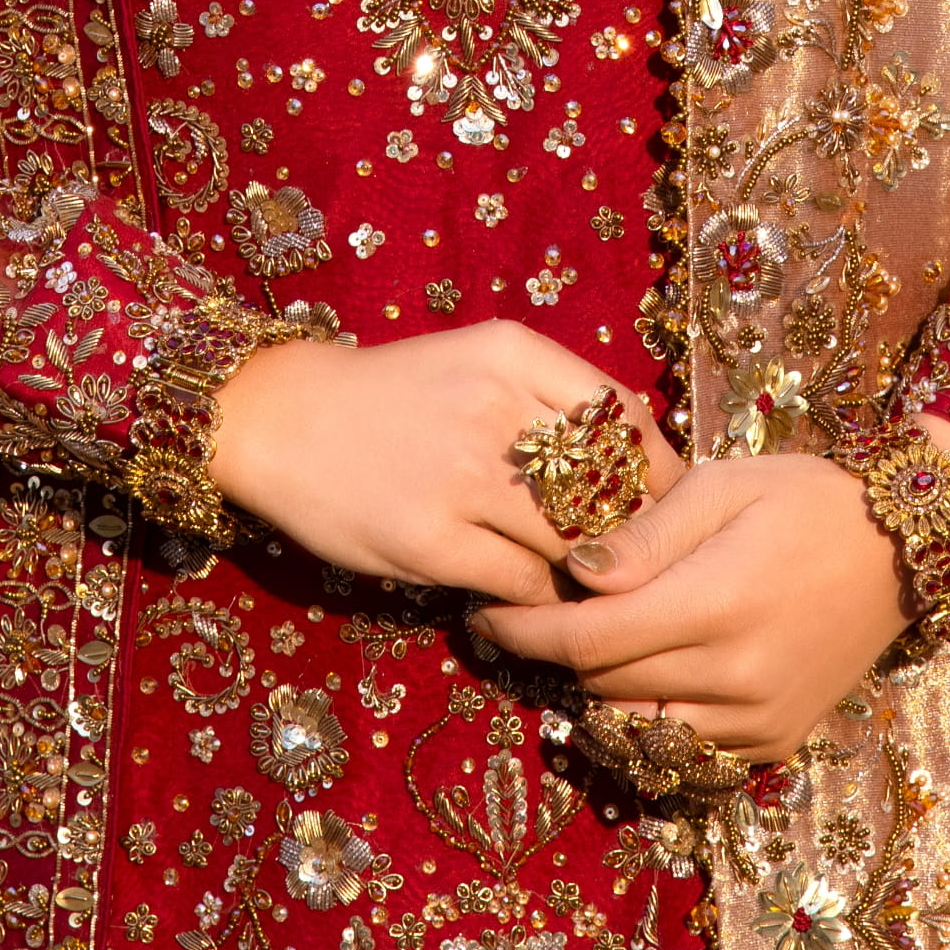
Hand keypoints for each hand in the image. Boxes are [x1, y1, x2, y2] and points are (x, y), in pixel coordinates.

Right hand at [209, 326, 678, 602]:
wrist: (286, 419)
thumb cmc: (394, 393)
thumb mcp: (479, 362)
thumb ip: (551, 393)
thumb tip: (638, 452)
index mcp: (514, 353)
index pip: (624, 415)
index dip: (657, 469)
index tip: (664, 503)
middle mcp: (497, 407)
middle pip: (607, 484)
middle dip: (627, 529)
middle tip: (628, 556)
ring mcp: (464, 476)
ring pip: (571, 540)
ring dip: (582, 571)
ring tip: (577, 583)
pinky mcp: (431, 539)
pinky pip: (521, 581)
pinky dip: (534, 597)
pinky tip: (521, 594)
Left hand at [470, 418, 949, 761]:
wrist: (902, 548)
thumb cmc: (805, 497)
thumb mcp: (725, 487)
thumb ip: (648, 533)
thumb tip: (576, 574)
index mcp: (717, 604)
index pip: (591, 641)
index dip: (527, 631)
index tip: (485, 613)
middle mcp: (735, 677)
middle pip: (605, 685)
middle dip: (554, 655)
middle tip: (524, 615)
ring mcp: (755, 720)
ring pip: (638, 728)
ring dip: (597, 692)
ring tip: (581, 645)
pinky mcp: (772, 742)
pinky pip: (683, 747)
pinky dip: (647, 717)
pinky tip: (639, 675)